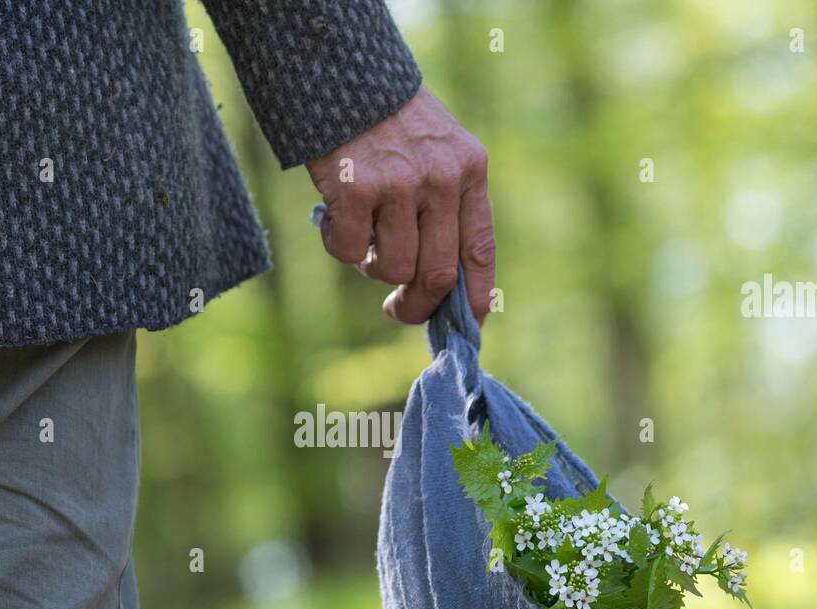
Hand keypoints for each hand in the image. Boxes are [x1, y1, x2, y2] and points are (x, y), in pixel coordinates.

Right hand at [305, 86, 494, 325]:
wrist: (343, 74)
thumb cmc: (391, 125)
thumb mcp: (439, 153)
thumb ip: (446, 207)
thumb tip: (440, 288)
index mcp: (470, 171)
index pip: (481, 251)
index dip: (474, 299)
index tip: (465, 325)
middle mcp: (442, 178)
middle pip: (439, 274)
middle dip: (417, 305)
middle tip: (397, 310)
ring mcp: (400, 183)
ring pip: (394, 268)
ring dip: (374, 268)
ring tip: (366, 238)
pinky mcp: (357, 188)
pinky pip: (350, 252)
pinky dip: (339, 246)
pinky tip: (335, 218)